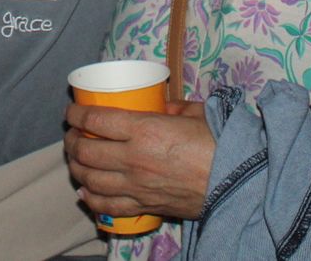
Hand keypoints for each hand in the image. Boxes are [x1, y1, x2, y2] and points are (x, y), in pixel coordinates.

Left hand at [63, 101, 212, 220]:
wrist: (238, 182)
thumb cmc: (219, 143)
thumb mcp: (195, 112)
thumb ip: (173, 106)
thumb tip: (160, 104)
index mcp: (144, 130)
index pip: (95, 120)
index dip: (76, 114)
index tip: (71, 110)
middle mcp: (133, 159)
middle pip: (86, 151)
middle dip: (72, 141)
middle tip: (72, 134)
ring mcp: (136, 186)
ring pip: (90, 179)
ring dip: (76, 168)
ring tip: (76, 160)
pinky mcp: (145, 206)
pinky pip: (108, 206)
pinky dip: (91, 199)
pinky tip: (85, 192)